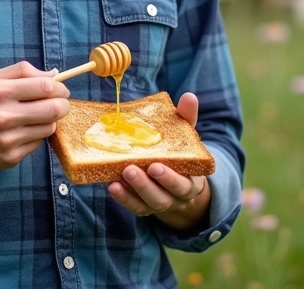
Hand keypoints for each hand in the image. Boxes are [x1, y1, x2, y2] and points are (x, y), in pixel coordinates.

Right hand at [0, 61, 69, 172]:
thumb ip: (22, 71)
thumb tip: (54, 74)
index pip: (46, 87)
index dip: (60, 87)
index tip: (60, 89)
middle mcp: (3, 116)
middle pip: (54, 109)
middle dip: (63, 104)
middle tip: (59, 103)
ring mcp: (7, 139)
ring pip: (49, 127)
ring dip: (49, 121)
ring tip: (36, 117)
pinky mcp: (10, 157)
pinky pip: (38, 144)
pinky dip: (36, 136)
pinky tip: (22, 132)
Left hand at [107, 92, 210, 231]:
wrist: (176, 176)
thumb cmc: (179, 151)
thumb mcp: (185, 136)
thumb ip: (187, 118)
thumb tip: (189, 96)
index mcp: (191, 180)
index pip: (184, 184)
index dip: (170, 178)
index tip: (156, 166)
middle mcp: (176, 197)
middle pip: (163, 198)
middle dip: (146, 185)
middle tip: (131, 169)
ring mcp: (158, 203)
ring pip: (147, 204)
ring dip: (133, 190)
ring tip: (119, 175)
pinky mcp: (143, 206)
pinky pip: (134, 206)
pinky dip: (124, 198)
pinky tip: (112, 185)